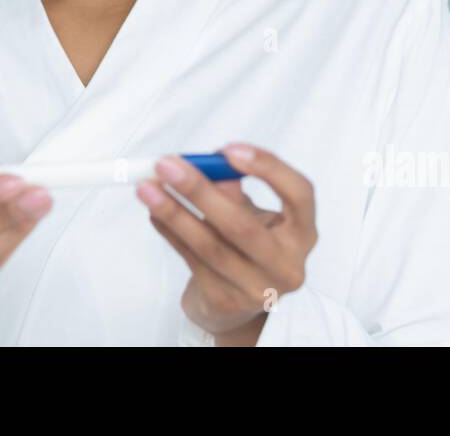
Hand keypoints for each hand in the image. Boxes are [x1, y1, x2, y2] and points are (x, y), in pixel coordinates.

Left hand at [136, 144, 316, 343]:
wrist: (239, 300)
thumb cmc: (248, 242)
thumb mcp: (252, 212)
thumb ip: (235, 189)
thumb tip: (204, 166)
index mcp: (303, 233)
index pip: (300, 194)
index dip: (268, 168)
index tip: (228, 149)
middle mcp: (287, 265)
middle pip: (243, 225)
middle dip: (200, 191)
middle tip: (167, 165)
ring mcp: (256, 289)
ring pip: (209, 245)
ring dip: (173, 212)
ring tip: (147, 187)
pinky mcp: (225, 300)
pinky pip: (191, 259)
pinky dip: (169, 231)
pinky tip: (153, 211)